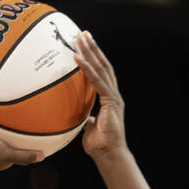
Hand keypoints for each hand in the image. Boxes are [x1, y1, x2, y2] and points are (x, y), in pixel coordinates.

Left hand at [73, 32, 127, 159]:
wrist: (109, 155)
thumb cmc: (99, 145)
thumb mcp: (87, 128)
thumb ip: (84, 118)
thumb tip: (75, 116)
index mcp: (109, 98)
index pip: (101, 73)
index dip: (94, 58)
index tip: (85, 45)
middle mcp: (113, 94)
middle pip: (103, 65)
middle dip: (93, 48)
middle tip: (82, 33)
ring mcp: (113, 96)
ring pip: (101, 68)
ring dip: (90, 52)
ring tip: (80, 37)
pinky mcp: (111, 101)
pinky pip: (96, 81)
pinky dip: (86, 69)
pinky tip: (77, 58)